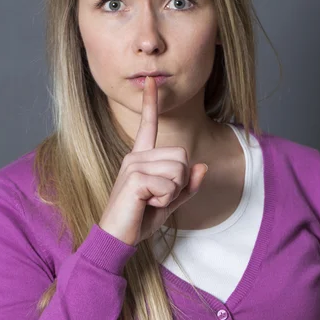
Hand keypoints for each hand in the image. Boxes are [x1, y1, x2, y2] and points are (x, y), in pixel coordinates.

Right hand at [98, 75, 208, 245]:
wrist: (117, 239)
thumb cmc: (139, 219)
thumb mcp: (169, 202)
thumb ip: (187, 186)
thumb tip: (203, 166)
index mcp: (141, 158)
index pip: (148, 125)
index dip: (151, 103)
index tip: (152, 81)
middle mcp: (135, 156)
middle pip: (183, 155)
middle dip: (181, 181)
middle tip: (159, 197)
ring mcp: (133, 164)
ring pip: (180, 170)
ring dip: (173, 192)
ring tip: (151, 201)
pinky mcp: (135, 178)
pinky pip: (170, 185)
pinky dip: (166, 200)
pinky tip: (146, 205)